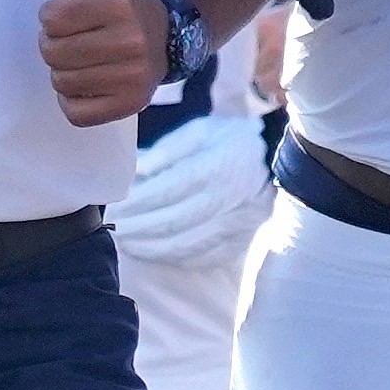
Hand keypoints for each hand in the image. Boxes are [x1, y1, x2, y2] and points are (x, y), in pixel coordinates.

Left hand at [16, 0, 167, 126]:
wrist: (166, 33)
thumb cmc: (114, 2)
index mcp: (116, 3)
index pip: (49, 19)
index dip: (50, 17)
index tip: (69, 15)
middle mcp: (130, 41)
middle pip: (52, 53)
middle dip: (54, 44)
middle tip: (75, 38)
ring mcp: (133, 76)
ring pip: (61, 82)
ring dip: (62, 71)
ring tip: (83, 58)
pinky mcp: (130, 105)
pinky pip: (75, 113)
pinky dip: (73, 100)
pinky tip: (88, 82)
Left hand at [109, 114, 273, 266]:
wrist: (275, 161)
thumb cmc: (231, 141)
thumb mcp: (201, 131)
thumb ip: (168, 150)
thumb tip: (138, 172)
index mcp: (217, 166)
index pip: (168, 190)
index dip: (139, 203)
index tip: (116, 208)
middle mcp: (229, 199)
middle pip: (174, 221)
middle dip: (139, 228)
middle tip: (114, 230)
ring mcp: (238, 225)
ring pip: (188, 244)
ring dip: (152, 248)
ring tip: (128, 244)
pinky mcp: (243, 242)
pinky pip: (205, 257)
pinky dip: (177, 257)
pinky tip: (157, 252)